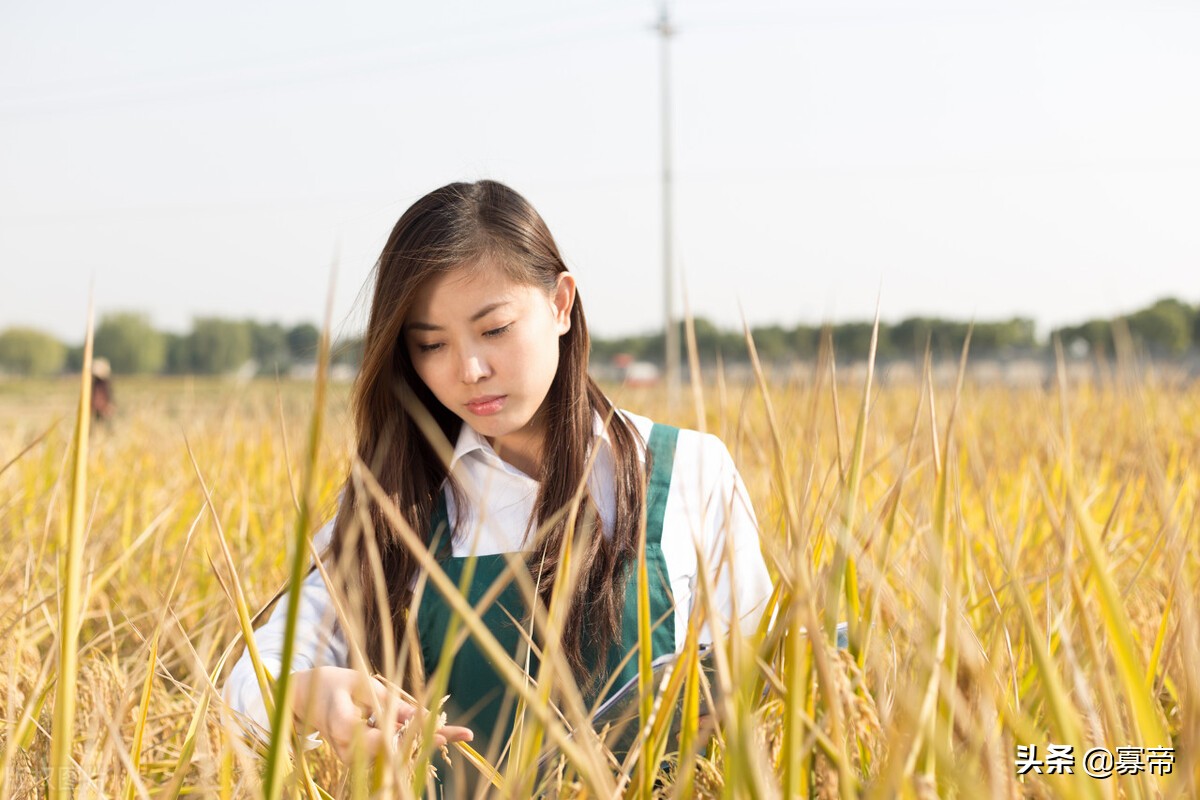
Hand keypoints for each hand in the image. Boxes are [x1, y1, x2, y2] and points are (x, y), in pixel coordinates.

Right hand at [289, 666, 472, 763]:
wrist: (306, 698)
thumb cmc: (335, 684)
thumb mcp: (363, 684)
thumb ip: (391, 703)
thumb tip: (422, 716)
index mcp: (344, 727)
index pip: (385, 739)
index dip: (414, 738)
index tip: (442, 736)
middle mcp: (347, 750)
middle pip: (395, 752)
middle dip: (428, 742)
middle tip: (465, 735)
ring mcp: (352, 758)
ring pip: (393, 754)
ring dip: (422, 743)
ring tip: (456, 733)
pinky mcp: (357, 758)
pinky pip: (388, 752)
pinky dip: (410, 742)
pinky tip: (434, 732)